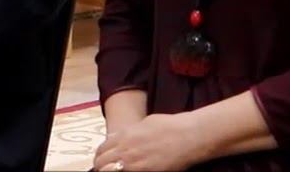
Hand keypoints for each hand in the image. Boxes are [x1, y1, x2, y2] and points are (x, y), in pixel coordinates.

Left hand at [92, 113, 206, 171]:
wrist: (188, 135)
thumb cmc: (170, 126)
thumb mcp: (145, 123)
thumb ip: (130, 132)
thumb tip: (121, 136)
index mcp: (124, 135)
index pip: (102, 148)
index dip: (101, 155)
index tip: (103, 159)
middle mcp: (125, 149)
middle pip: (101, 162)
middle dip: (101, 165)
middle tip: (104, 169)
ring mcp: (133, 162)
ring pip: (108, 170)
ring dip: (109, 171)